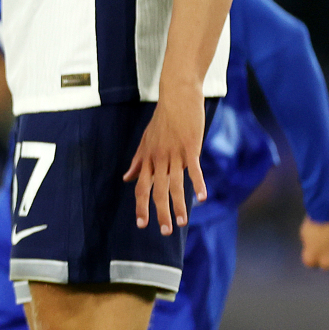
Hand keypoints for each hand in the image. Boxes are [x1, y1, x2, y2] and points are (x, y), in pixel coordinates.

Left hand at [123, 96, 204, 234]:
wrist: (177, 97)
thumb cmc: (162, 120)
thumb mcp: (145, 141)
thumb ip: (137, 162)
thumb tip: (126, 179)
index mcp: (148, 159)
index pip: (142, 188)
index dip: (141, 206)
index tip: (142, 224)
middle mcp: (159, 159)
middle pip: (157, 191)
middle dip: (160, 213)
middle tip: (165, 232)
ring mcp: (175, 154)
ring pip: (174, 185)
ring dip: (179, 205)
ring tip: (182, 223)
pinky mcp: (190, 148)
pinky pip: (193, 169)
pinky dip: (198, 184)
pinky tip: (201, 198)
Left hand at [300, 214, 328, 269]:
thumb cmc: (317, 218)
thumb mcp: (307, 234)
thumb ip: (311, 246)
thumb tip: (316, 250)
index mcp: (311, 257)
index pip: (312, 264)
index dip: (315, 256)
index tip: (318, 248)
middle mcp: (326, 261)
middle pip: (327, 265)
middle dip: (328, 256)